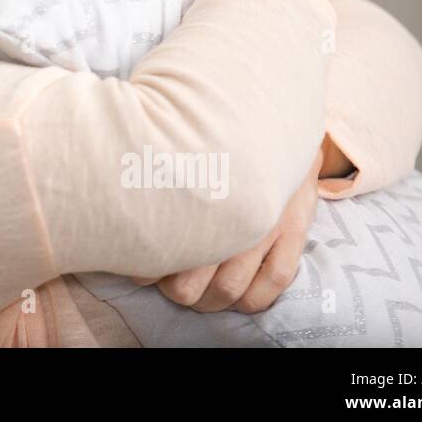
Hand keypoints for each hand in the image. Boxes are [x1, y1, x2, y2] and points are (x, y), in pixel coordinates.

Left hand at [130, 149, 320, 312]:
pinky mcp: (294, 229)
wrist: (273, 120)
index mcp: (197, 193)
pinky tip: (241, 297)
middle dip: (179, 292)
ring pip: (231, 289)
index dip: (150, 270)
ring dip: (211, 301)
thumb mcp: (187, 157)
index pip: (165, 250)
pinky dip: (255, 299)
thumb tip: (127, 221)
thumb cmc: (218, 145)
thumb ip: (162, 187)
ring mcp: (265, 223)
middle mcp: (228, 211)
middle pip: (193, 281)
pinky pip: (276, 280)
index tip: (142, 270)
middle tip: (173, 286)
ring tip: (203, 295)